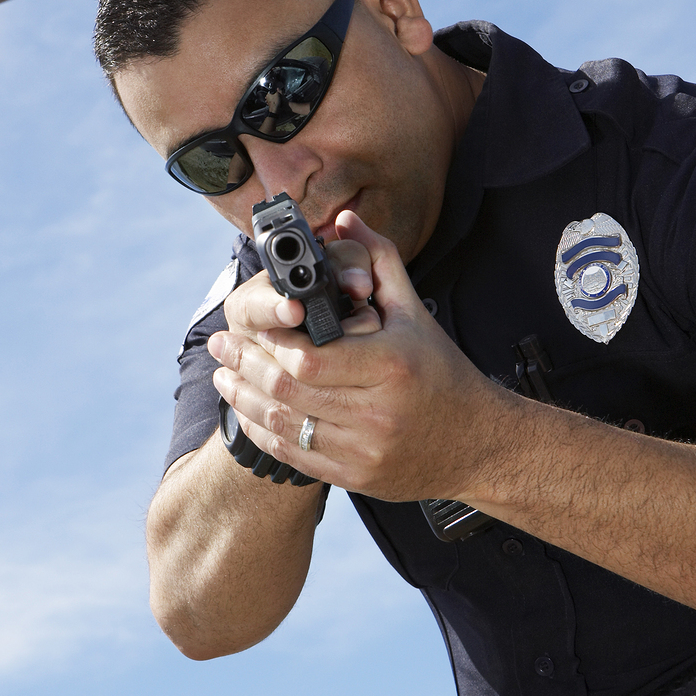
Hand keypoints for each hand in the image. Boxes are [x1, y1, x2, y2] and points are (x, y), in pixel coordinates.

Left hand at [209, 210, 508, 500]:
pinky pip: (294, 455)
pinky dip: (263, 431)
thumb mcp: (414, 312)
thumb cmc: (442, 371)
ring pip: (283, 425)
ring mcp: (364, 449)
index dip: (270, 342)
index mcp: (390, 366)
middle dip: (243, 364)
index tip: (248, 325)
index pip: (309, 357)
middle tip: (219, 345)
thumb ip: (378, 262)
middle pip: (287, 390)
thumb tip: (344, 219)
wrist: (477, 443)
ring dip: (243, 399)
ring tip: (222, 375)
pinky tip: (246, 411)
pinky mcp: (355, 476)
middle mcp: (376, 411)